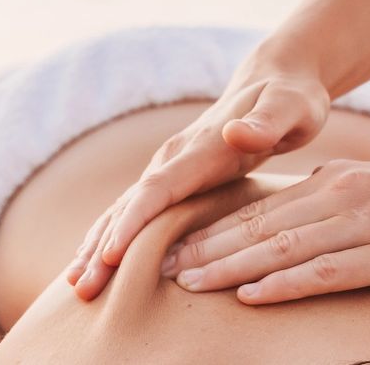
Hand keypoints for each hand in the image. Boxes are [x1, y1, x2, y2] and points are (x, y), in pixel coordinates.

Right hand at [66, 57, 329, 299]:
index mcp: (203, 147)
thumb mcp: (291, 107)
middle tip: (82, 289)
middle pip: (131, 204)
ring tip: (78, 285)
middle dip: (103, 246)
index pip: (158, 188)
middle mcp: (177, 156)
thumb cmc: (291, 100)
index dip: (133, 222)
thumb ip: (267, 122)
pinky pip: (137, 208)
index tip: (110, 256)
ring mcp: (172, 165)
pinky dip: (115, 234)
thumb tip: (235, 132)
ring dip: (99, 245)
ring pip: (126, 208)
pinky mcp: (176, 175)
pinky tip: (99, 261)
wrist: (276, 79)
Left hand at [162, 157, 369, 303]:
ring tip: (190, 284)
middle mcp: (340, 197)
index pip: (262, 210)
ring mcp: (363, 225)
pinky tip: (252, 296)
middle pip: (260, 228)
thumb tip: (302, 198)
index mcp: (335, 180)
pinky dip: (284, 284)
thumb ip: (337, 187)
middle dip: (208, 250)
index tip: (180, 249)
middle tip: (165, 269)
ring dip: (231, 267)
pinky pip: (326, 271)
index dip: (217, 231)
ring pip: (282, 248)